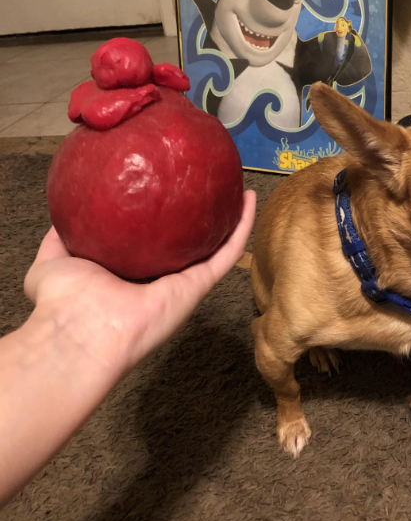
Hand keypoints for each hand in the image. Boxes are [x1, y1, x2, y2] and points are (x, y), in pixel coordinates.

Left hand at [23, 189, 255, 370]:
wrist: (81, 331)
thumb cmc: (64, 303)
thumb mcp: (52, 261)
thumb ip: (58, 240)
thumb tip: (63, 218)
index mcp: (133, 274)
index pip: (156, 243)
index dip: (166, 220)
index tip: (172, 194)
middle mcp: (162, 277)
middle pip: (190, 243)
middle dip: (202, 219)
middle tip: (210, 188)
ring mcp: (184, 282)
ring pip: (216, 246)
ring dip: (232, 219)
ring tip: (240, 189)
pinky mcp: (199, 285)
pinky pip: (227, 252)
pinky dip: (243, 226)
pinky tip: (249, 199)